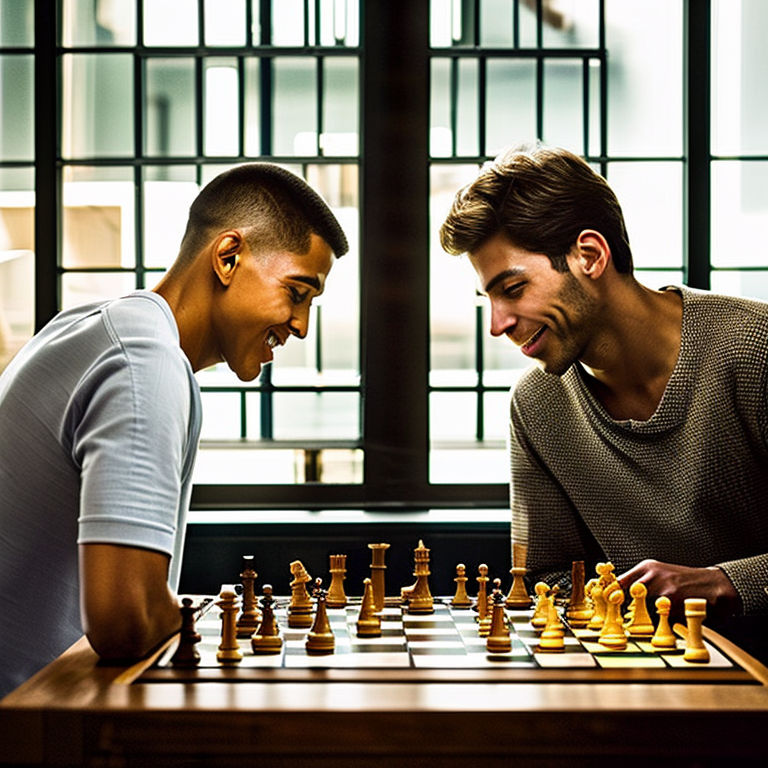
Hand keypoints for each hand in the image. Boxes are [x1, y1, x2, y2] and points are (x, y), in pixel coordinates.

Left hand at [616, 559, 741, 620]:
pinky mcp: (677, 605)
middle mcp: (652, 576)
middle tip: (636, 621)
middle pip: (630, 601)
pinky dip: (668, 624)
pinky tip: (678, 617)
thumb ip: (638, 582)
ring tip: (666, 616)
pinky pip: (664, 622)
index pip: (619, 582)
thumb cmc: (684, 581)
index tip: (611, 607)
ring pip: (646, 613)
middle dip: (632, 613)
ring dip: (653, 620)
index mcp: (646, 568)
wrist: (715, 583)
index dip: (612, 597)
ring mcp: (664, 591)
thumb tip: (615, 596)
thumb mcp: (659, 573)